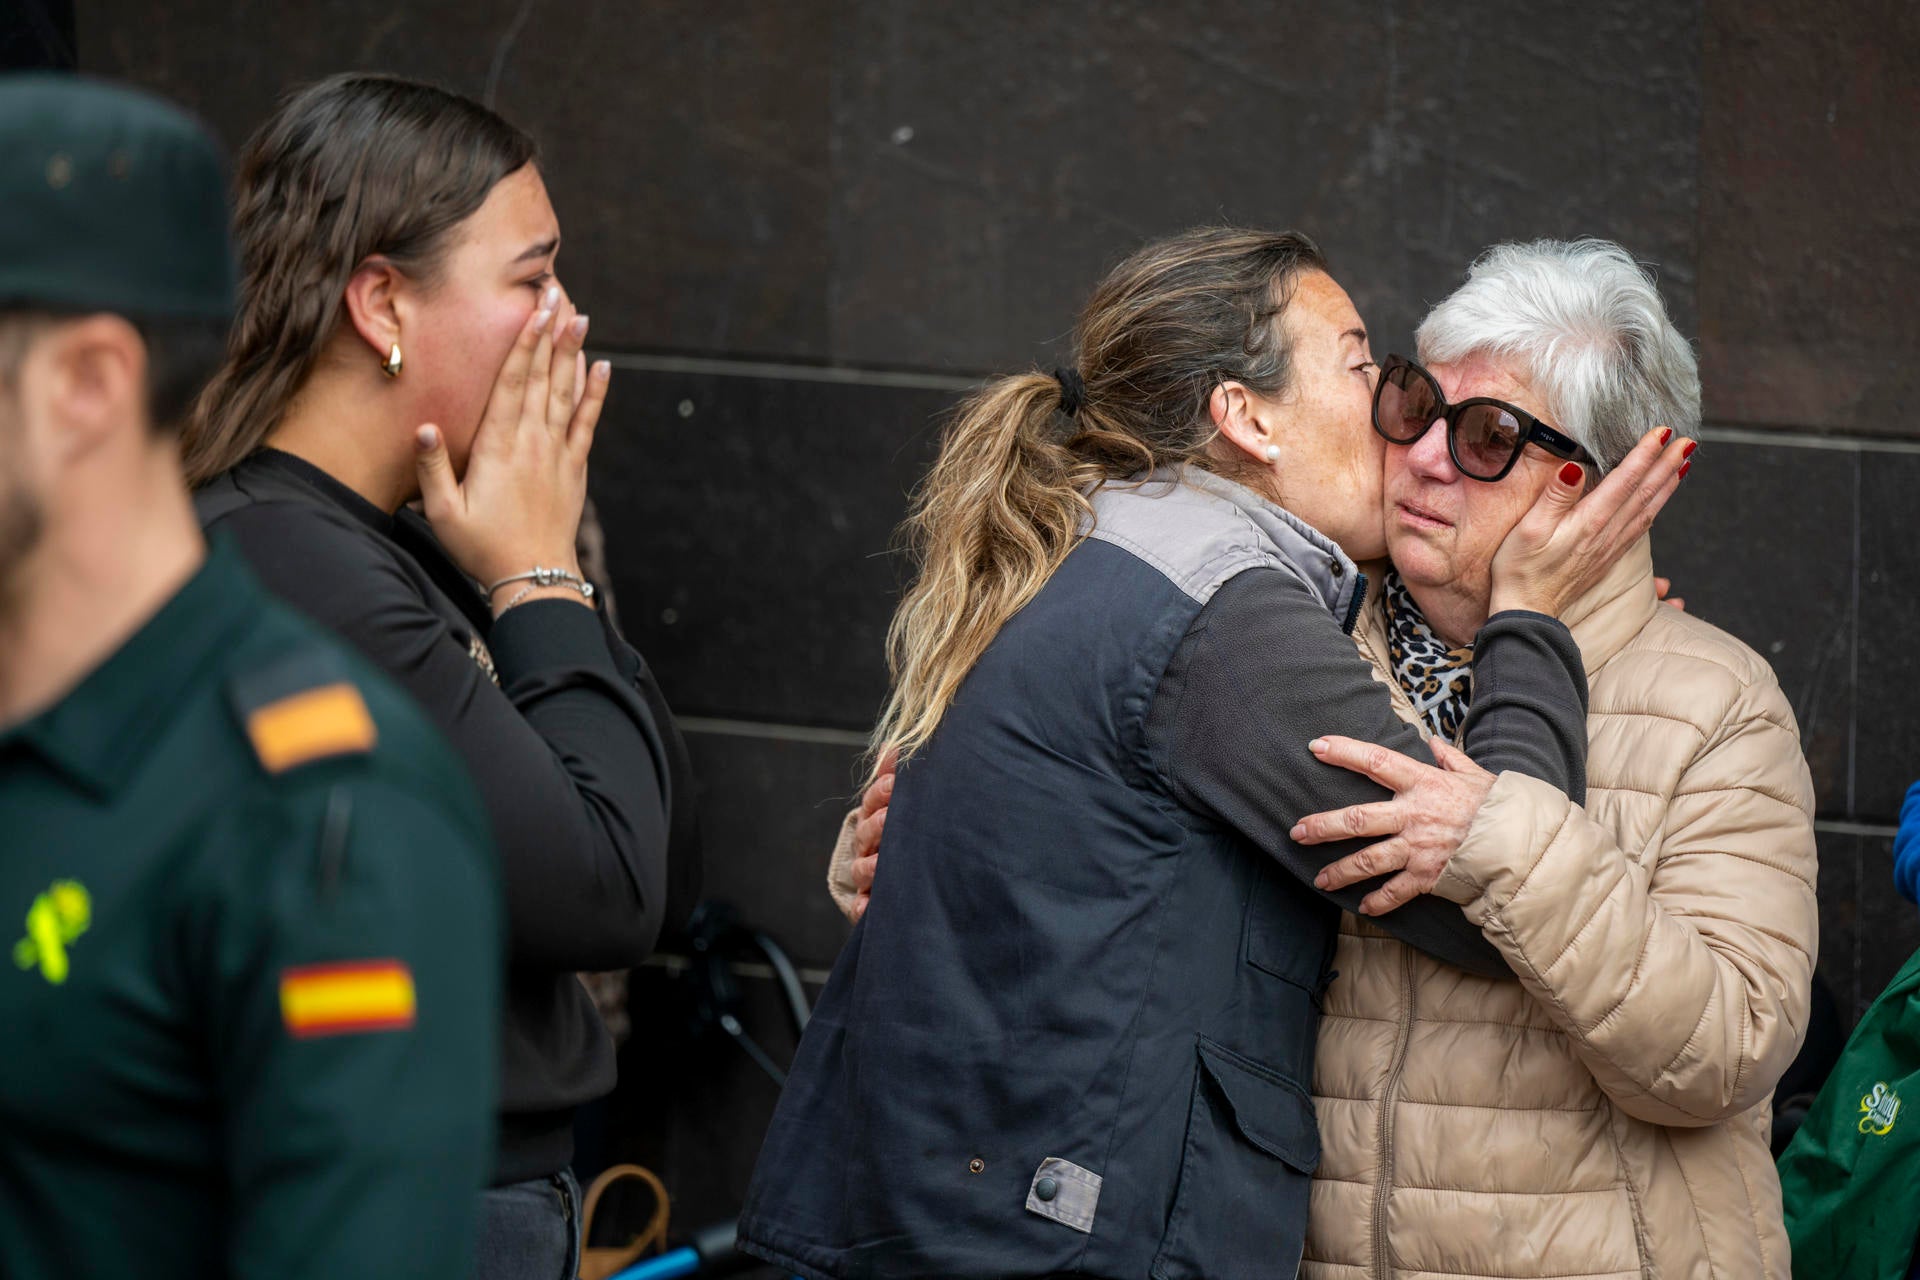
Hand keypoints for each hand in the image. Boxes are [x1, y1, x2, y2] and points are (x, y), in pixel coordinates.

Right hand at [413, 286, 610, 611]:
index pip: (512, 385)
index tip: (533, 311)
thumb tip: (422, 426)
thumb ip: (431, 468)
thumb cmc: (482, 548)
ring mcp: (557, 454)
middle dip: (549, 334)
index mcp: (498, 447)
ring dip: (573, 353)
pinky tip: (604, 367)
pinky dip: (596, 394)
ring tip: (580, 317)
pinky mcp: (574, 469)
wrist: (535, 578)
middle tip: (558, 294)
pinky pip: (587, 423)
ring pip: (566, 393)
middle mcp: (532, 443)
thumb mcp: (443, 513)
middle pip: (542, 378)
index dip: (523, 345)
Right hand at [847, 747, 895, 922]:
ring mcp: (867, 873)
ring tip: (883, 863)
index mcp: (877, 815)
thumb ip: (897, 774)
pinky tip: (869, 907)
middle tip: (891, 819)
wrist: (912, 873)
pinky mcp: (870, 901)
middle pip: (866, 831)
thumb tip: (893, 747)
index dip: (882, 791)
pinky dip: (863, 907)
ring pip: (862, 868)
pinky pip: (861, 906)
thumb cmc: (911, 827)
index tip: (896, 783)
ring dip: (872, 865)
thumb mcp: (904, 799)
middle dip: (879, 825)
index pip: (873, 800)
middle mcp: (868, 844)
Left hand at [1293, 737, 1495, 915]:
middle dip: (1323, 826)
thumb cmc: (1499, 806)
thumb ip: (1451, 759)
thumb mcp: (1476, 775)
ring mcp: (1418, 848)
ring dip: (1341, 870)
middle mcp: (1414, 815)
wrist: (1523, 844)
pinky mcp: (1428, 876)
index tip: (1316, 746)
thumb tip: (1434, 743)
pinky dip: (1379, 902)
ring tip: (1320, 879)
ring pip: (1369, 860)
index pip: (1376, 761)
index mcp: (1424, 783)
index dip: (1345, 752)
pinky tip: (1363, 908)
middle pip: (1358, 819)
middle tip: (1296, 832)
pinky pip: (1396, 891)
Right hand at [1488, 426, 1692, 617]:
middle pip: (1644, 492)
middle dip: (1667, 464)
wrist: (1527, 612)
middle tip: (1687, 441)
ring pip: (1648, 510)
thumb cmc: (1520, 570)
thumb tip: (1575, 467)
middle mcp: (1606, 533)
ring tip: (1684, 465)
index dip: (1645, 453)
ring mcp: (1610, 547)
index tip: (1662, 432)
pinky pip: (1641, 528)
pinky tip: (1660, 502)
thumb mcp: (1529, 529)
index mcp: (1589, 521)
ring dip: (1668, 485)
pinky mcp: (1607, 558)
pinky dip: (1656, 509)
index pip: (1625, 480)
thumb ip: (1555, 497)